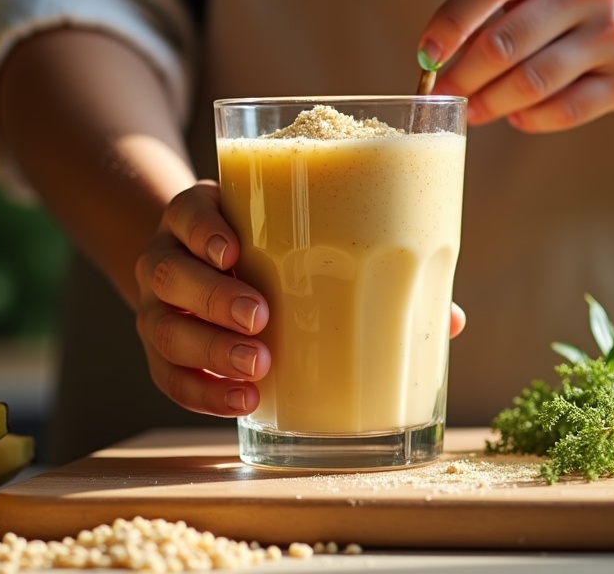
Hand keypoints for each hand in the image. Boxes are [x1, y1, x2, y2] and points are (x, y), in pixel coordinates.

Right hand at [133, 181, 468, 416]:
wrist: (209, 271)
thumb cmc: (278, 254)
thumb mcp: (308, 240)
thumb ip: (369, 266)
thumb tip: (453, 319)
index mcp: (203, 218)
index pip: (186, 210)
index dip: (204, 229)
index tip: (235, 250)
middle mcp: (170, 258)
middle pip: (167, 271)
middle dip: (214, 298)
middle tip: (262, 318)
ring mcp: (160, 308)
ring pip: (162, 328)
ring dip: (211, 350)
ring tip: (261, 369)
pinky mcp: (163, 354)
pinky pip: (168, 377)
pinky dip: (203, 393)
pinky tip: (244, 402)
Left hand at [419, 0, 613, 131]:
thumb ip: (498, 4)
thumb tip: (439, 60)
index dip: (451, 21)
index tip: (426, 56)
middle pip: (504, 42)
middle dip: (462, 76)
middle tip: (441, 96)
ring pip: (532, 82)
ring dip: (490, 103)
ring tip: (470, 111)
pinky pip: (566, 110)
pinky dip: (531, 119)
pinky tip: (516, 117)